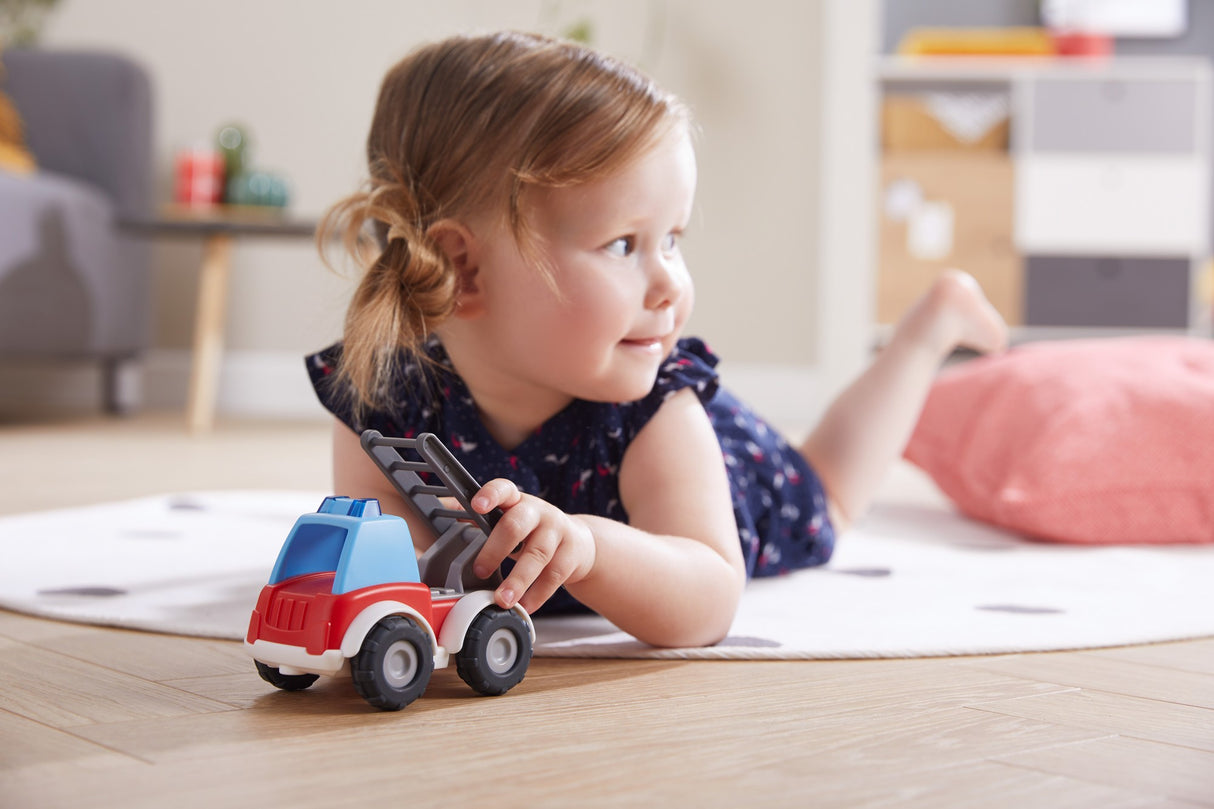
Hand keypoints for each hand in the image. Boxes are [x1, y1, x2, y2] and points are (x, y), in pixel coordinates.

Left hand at [470, 478, 595, 613]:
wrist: (577, 542)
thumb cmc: (531, 530)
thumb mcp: (508, 518)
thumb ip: (479, 518)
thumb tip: (443, 509)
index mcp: (516, 500)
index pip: (503, 489)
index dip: (490, 495)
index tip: (477, 506)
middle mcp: (538, 512)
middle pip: (516, 525)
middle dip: (495, 550)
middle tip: (480, 571)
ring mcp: (557, 531)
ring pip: (538, 555)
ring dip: (518, 580)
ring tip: (503, 599)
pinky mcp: (572, 553)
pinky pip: (554, 576)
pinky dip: (538, 594)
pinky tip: (525, 605)